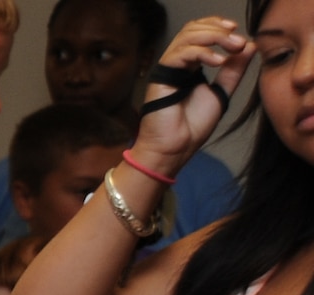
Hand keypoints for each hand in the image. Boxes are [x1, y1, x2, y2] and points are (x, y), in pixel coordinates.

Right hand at [133, 17, 254, 175]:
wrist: (175, 149)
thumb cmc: (191, 128)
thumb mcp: (221, 93)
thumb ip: (233, 71)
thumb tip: (250, 46)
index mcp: (189, 65)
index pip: (201, 33)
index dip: (219, 27)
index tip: (240, 36)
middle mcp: (177, 64)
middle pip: (194, 29)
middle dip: (219, 30)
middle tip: (238, 42)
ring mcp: (168, 69)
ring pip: (187, 37)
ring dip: (214, 37)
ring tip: (233, 47)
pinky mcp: (161, 77)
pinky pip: (180, 54)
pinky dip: (202, 53)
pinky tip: (219, 62)